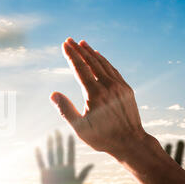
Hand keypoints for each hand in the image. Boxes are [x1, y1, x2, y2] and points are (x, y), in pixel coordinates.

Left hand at [36, 131, 92, 183]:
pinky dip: (39, 155)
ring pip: (50, 155)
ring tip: (49, 135)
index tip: (70, 134)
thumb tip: (92, 164)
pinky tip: (37, 147)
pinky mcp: (43, 175)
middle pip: (59, 151)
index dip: (70, 144)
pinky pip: (41, 163)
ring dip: (50, 144)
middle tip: (57, 130)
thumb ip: (84, 173)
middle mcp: (61, 168)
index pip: (71, 154)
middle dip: (59, 140)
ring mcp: (52, 171)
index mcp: (70, 170)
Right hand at [50, 38, 147, 159]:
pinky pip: (113, 70)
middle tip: (69, 40)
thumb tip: (53, 94)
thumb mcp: (80, 128)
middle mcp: (108, 86)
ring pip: (103, 64)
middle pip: (91, 62)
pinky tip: (99, 57)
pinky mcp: (126, 89)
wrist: (131, 142)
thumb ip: (66, 110)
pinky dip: (104, 61)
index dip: (71, 56)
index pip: (80, 69)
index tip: (64, 45)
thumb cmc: (102, 138)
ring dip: (92, 53)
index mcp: (95, 94)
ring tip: (82, 43)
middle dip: (79, 50)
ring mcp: (119, 86)